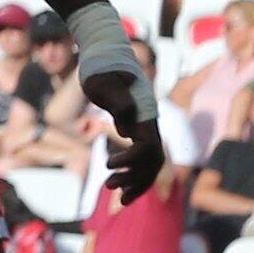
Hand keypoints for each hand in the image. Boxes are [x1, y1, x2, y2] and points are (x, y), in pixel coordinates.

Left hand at [84, 69, 166, 200]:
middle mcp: (149, 125)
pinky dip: (134, 176)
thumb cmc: (102, 70)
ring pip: (150, 165)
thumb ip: (116, 100)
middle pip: (152, 161)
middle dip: (133, 177)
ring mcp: (146, 130)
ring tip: (112, 192)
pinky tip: (121, 189)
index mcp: (144, 115)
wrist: (106, 60)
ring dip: (134, 181)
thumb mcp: (103, 81)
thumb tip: (126, 128)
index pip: (147, 147)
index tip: (107, 165)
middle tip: (108, 185)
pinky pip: (143, 161)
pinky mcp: (137, 132)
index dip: (131, 161)